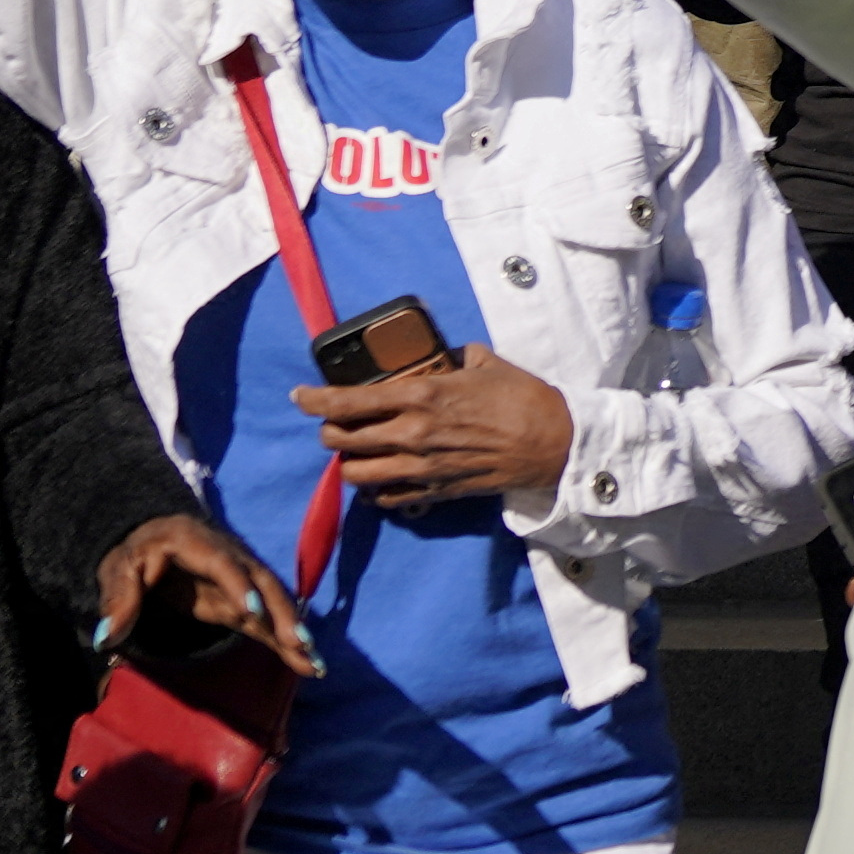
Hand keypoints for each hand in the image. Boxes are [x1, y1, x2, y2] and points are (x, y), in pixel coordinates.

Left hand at [93, 510, 319, 676]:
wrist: (148, 542)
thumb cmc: (131, 554)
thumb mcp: (116, 570)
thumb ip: (117, 601)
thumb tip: (108, 638)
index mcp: (192, 540)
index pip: (220, 561)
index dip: (239, 585)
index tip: (253, 612)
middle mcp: (226, 554)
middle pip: (260, 580)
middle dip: (281, 612)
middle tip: (297, 642)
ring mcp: (239, 577)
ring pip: (272, 600)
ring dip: (292, 630)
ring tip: (312, 661)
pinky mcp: (242, 600)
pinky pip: (267, 619)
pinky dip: (286, 640)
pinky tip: (307, 663)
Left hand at [300, 343, 581, 508]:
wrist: (553, 444)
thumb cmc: (522, 398)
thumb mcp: (483, 363)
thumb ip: (452, 359)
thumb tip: (442, 356)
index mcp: (420, 395)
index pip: (347, 401)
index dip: (314, 400)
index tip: (299, 396)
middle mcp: (411, 433)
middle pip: (342, 440)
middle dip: (328, 432)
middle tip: (331, 425)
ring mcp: (421, 467)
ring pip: (357, 474)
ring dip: (348, 462)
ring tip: (354, 452)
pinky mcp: (436, 491)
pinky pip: (387, 497)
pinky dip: (375, 489)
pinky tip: (380, 478)